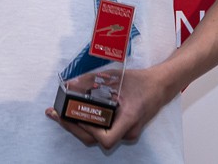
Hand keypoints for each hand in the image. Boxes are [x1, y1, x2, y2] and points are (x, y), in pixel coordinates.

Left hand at [45, 67, 170, 149]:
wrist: (160, 86)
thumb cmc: (141, 81)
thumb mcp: (115, 77)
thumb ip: (91, 80)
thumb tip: (69, 85)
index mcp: (129, 118)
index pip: (106, 139)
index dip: (88, 130)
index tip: (76, 117)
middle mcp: (129, 130)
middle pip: (98, 140)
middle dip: (74, 128)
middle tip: (56, 114)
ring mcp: (128, 133)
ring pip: (99, 138)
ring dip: (80, 127)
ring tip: (63, 114)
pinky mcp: (125, 130)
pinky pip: (104, 133)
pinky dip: (90, 125)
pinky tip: (79, 114)